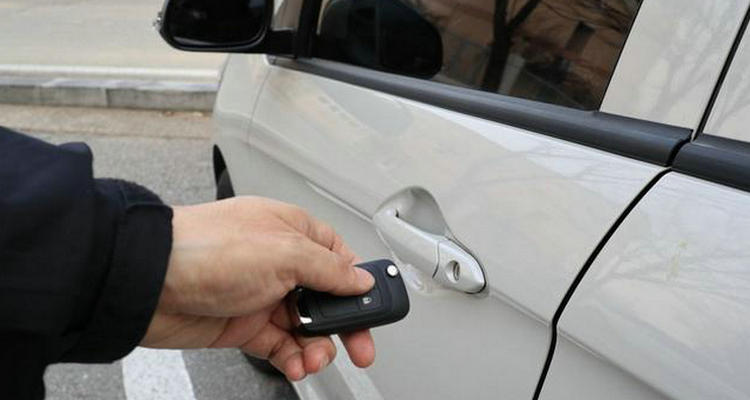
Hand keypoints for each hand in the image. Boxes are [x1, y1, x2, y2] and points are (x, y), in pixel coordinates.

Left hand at [140, 197, 375, 380]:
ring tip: (315, 358)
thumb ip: (329, 269)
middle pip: (327, 298)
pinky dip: (292, 359)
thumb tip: (359, 280)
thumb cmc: (206, 248)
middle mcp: (279, 261)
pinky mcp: (243, 324)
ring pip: (305, 328)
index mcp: (293, 231)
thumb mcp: (284, 252)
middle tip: (360, 348)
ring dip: (317, 347)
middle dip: (344, 325)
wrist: (148, 282)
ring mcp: (261, 294)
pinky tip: (297, 365)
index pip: (340, 259)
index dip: (359, 285)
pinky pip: (279, 346)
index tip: (375, 308)